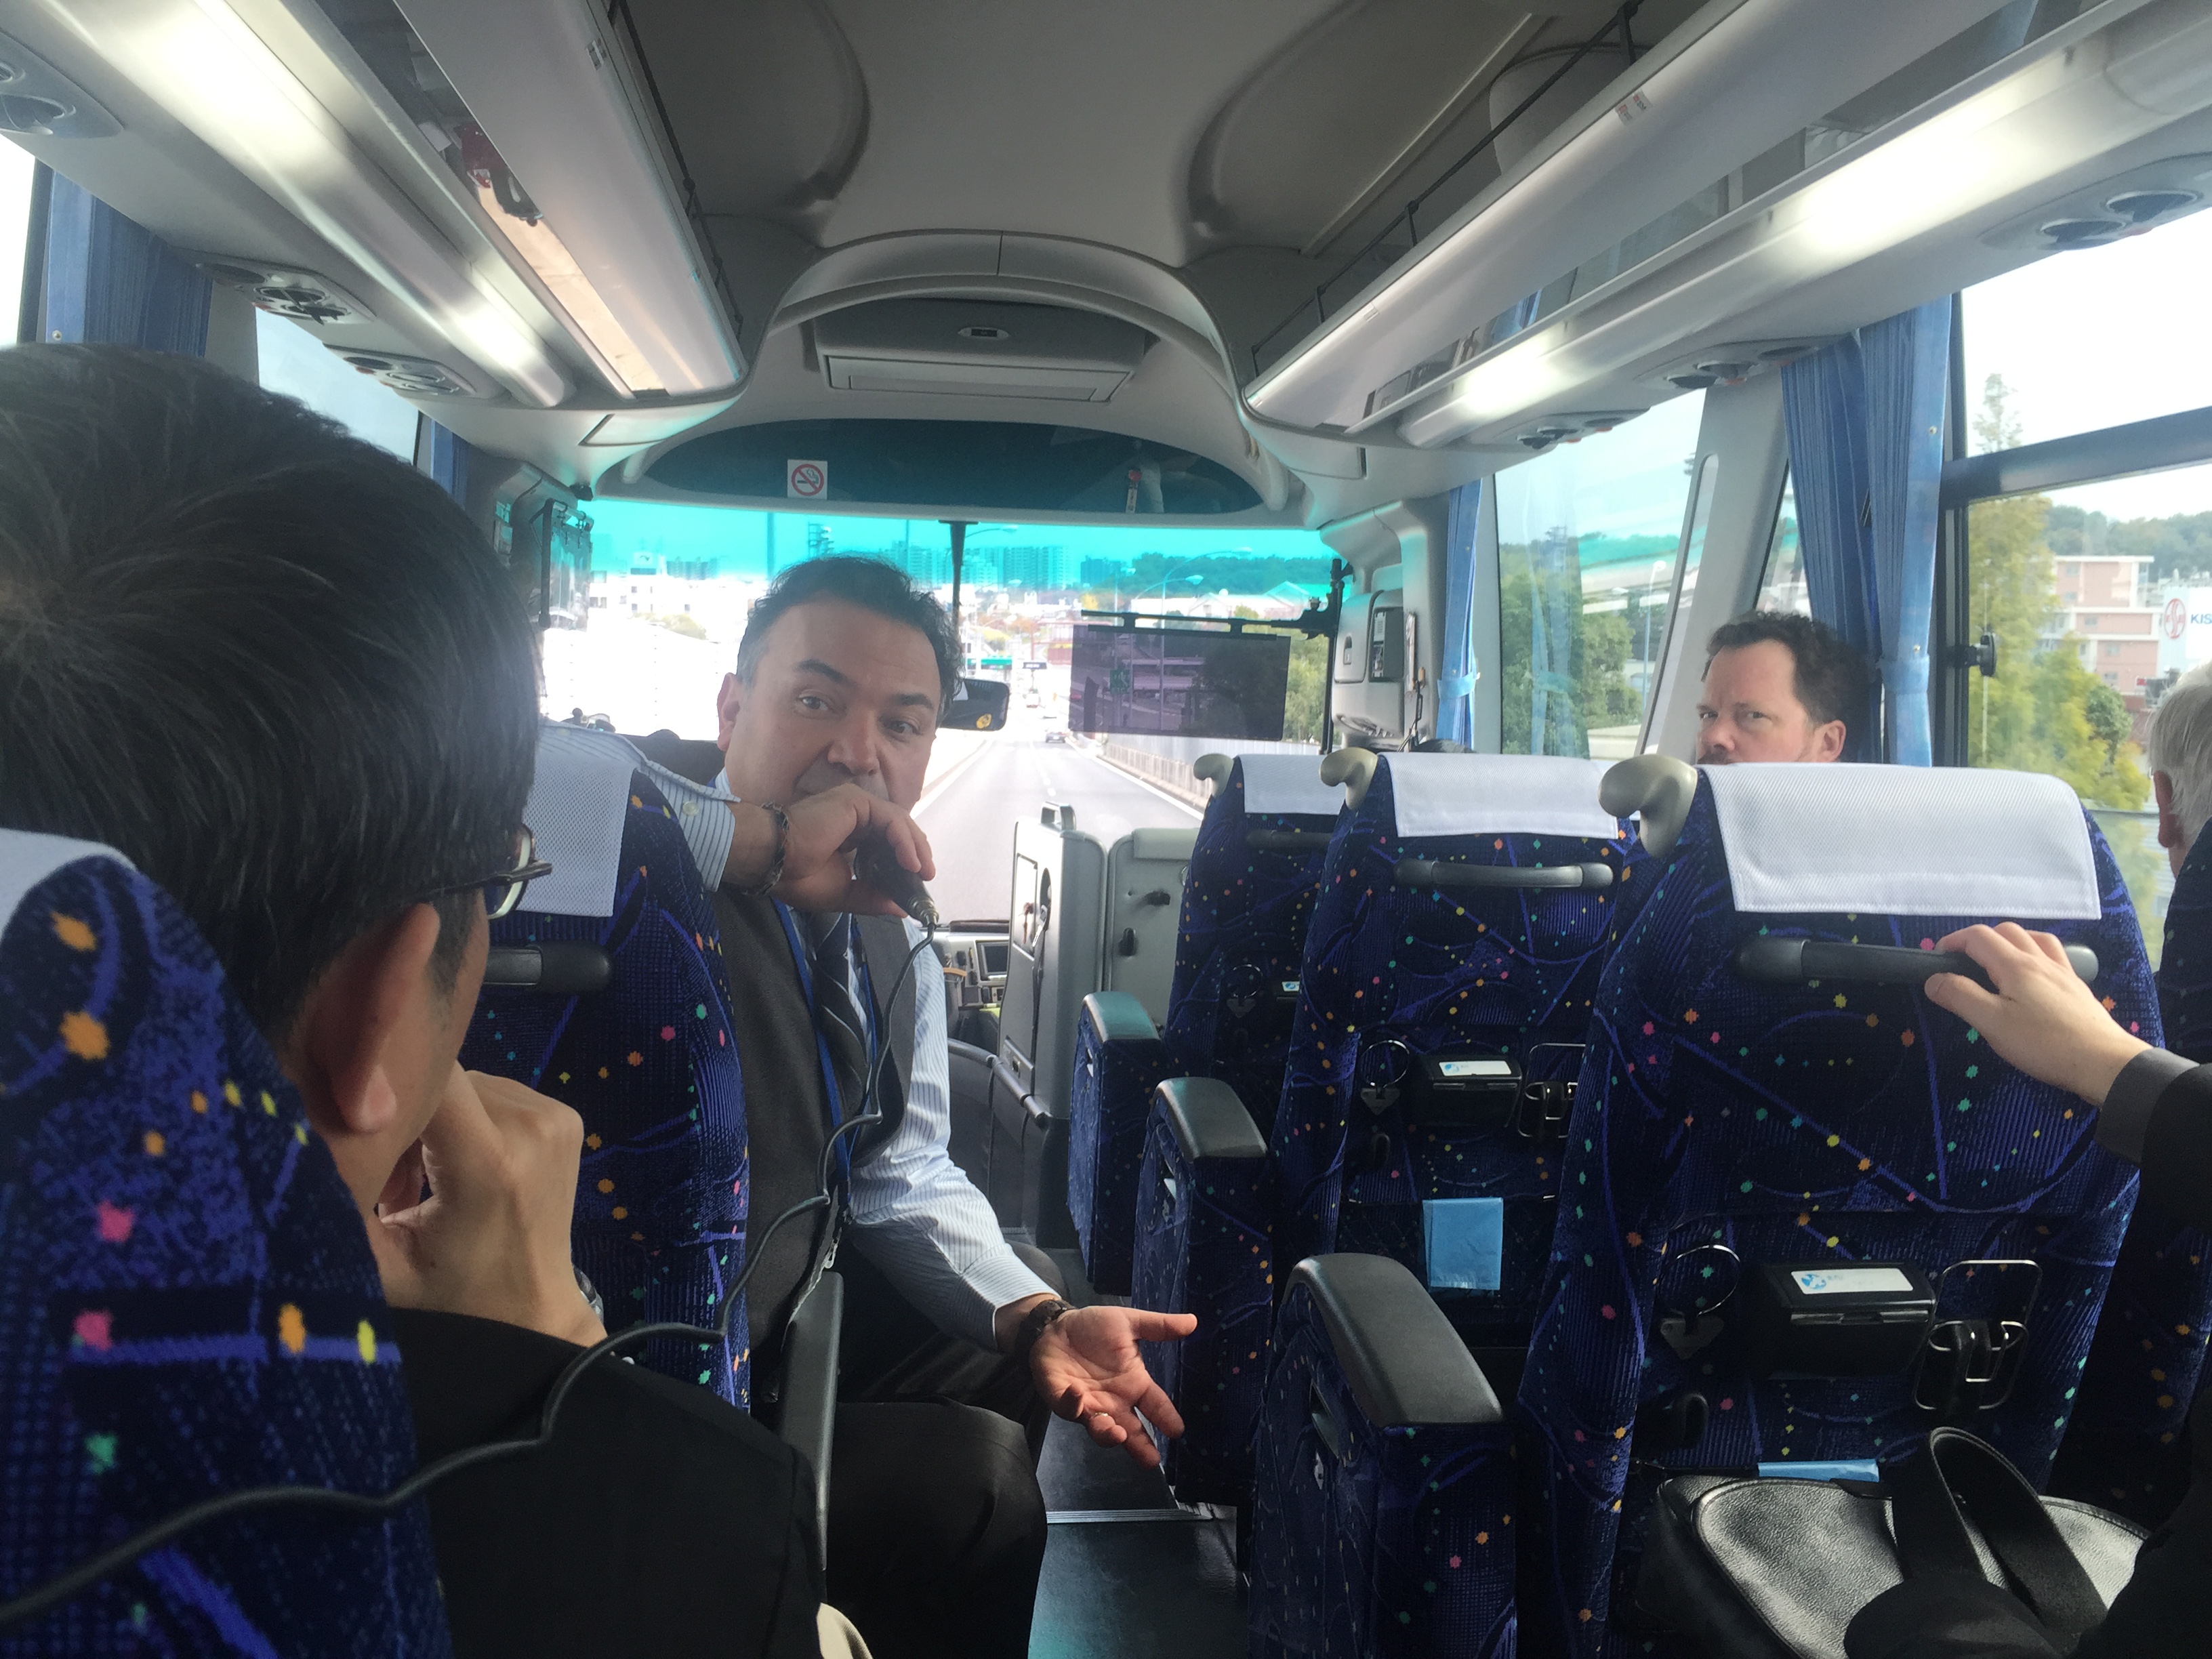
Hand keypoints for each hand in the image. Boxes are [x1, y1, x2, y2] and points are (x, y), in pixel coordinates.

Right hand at [366, 1066, 606, 1346]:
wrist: (532, 1312)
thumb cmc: (450, 1297)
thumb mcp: (380, 1265)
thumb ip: (341, 1202)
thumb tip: (298, 1140)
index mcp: (489, 1161)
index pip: (430, 1077)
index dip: (387, 1089)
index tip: (359, 1128)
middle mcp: (531, 1127)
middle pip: (445, 1082)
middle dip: (408, 1120)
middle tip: (391, 1185)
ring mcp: (554, 1117)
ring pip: (466, 1086)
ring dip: (435, 1123)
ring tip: (422, 1184)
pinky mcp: (565, 1116)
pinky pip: (494, 1094)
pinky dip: (467, 1122)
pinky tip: (457, 1169)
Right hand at [725, 784, 935, 915]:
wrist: (773, 862)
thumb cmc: (798, 875)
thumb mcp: (844, 893)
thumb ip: (872, 897)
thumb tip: (901, 909)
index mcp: (852, 835)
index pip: (888, 843)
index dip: (905, 861)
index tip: (917, 884)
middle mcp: (856, 816)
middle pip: (897, 831)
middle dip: (916, 853)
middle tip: (927, 877)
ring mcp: (856, 805)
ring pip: (898, 823)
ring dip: (915, 847)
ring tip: (922, 872)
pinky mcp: (856, 801)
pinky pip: (890, 819)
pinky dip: (904, 839)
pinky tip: (910, 862)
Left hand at [1026, 1305, 1197, 1466]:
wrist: (1057, 1326)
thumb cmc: (1094, 1329)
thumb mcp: (1127, 1322)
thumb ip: (1158, 1326)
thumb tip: (1193, 1321)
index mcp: (1133, 1384)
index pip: (1155, 1405)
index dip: (1166, 1418)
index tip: (1177, 1431)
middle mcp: (1113, 1401)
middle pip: (1130, 1430)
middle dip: (1140, 1445)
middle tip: (1151, 1460)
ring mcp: (1088, 1404)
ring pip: (1100, 1427)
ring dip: (1108, 1433)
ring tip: (1118, 1434)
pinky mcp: (1062, 1399)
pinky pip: (1069, 1408)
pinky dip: (1074, 1404)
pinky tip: (1080, 1394)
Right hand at [1924, 924, 2147, 1106]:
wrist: (2104, 1063)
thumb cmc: (2044, 1043)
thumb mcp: (1992, 1023)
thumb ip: (1960, 996)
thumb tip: (1934, 979)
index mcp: (2016, 965)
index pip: (1978, 937)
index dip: (1953, 941)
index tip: (1936, 959)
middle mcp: (2040, 960)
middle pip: (2006, 931)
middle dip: (1978, 939)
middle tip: (1962, 964)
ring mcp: (2063, 972)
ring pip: (2033, 938)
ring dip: (2008, 941)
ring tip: (1996, 962)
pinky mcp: (2076, 987)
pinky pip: (2053, 954)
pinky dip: (2034, 952)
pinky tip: (2033, 974)